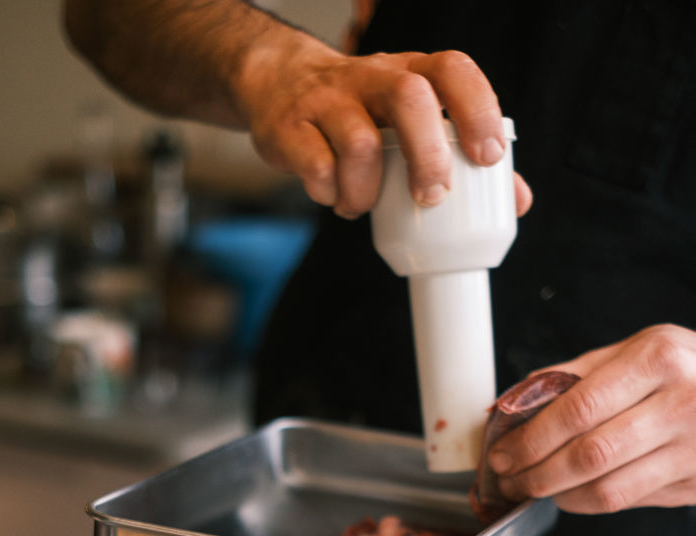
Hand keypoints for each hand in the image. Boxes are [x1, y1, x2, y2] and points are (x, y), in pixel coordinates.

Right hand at [236, 41, 531, 217]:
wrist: (278, 86)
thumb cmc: (361, 112)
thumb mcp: (411, 121)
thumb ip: (461, 156)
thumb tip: (517, 201)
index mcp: (410, 71)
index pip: (452, 70)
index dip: (476, 109)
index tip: (488, 157)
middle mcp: (370, 77)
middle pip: (408, 97)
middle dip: (427, 153)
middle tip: (433, 197)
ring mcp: (328, 99)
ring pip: (359, 142)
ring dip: (367, 189)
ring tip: (364, 205)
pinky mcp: (291, 127)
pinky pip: (316, 166)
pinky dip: (330, 194)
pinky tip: (334, 198)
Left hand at [487, 325, 695, 512]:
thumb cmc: (685, 369)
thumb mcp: (638, 350)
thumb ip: (575, 375)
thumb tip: (512, 403)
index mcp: (657, 360)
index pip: (578, 409)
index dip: (531, 439)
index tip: (503, 452)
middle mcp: (680, 403)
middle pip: (589, 455)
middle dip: (536, 474)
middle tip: (509, 478)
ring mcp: (692, 448)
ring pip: (606, 489)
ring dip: (557, 495)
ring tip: (533, 488)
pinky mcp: (694, 483)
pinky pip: (626, 502)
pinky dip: (586, 503)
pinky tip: (570, 492)